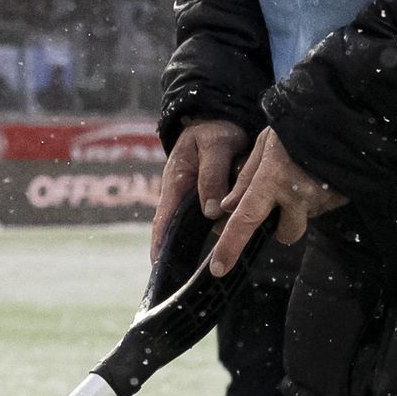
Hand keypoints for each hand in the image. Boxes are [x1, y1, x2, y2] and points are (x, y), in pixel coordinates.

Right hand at [153, 120, 248, 264]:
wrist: (221, 119)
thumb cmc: (214, 130)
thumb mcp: (215, 146)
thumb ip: (213, 176)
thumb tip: (211, 212)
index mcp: (176, 183)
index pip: (163, 221)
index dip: (159, 245)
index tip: (158, 267)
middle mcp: (183, 196)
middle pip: (181, 231)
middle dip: (184, 253)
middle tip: (192, 276)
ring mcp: (197, 199)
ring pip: (205, 225)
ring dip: (215, 235)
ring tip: (221, 258)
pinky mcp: (213, 199)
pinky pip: (218, 218)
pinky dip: (226, 227)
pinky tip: (238, 239)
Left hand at [209, 125, 342, 273]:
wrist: (343, 116)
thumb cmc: (298, 124)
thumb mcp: (264, 144)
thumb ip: (246, 177)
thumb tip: (229, 206)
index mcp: (272, 179)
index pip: (245, 220)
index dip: (230, 246)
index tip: (218, 268)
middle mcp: (298, 195)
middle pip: (286, 233)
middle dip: (281, 225)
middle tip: (281, 201)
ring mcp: (323, 199)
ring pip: (306, 218)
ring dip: (301, 206)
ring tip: (304, 176)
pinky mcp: (342, 198)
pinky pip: (324, 207)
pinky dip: (319, 196)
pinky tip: (319, 175)